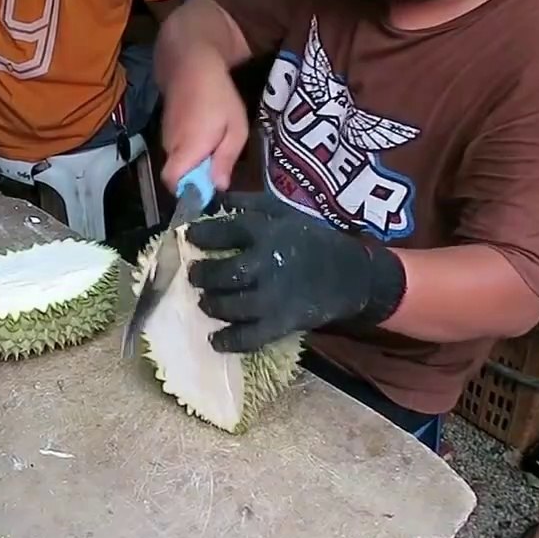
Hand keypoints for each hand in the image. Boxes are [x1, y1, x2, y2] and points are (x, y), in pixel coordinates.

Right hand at [159, 52, 247, 191]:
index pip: (174, 183)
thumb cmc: (218, 95)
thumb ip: (225, 159)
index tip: (207, 190)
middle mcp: (171, 146)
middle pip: (179, 173)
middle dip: (198, 174)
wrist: (190, 60)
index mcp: (187, 151)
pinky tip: (207, 128)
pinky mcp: (167, 123)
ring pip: (180, 158)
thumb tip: (218, 186)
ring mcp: (166, 134)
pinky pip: (179, 143)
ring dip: (196, 156)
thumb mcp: (236, 128)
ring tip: (217, 141)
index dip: (189, 192)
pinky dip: (192, 143)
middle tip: (221, 162)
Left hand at [185, 192, 406, 352]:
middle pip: (224, 273)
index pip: (224, 231)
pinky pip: (250, 336)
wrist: (351, 274)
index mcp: (268, 232)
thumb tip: (214, 197)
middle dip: (202, 275)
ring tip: (205, 301)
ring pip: (231, 305)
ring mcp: (274, 296)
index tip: (188, 237)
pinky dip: (229, 340)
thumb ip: (249, 202)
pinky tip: (215, 339)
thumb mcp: (283, 211)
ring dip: (212, 304)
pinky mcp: (283, 323)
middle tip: (194, 275)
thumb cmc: (312, 239)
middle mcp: (268, 263)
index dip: (201, 235)